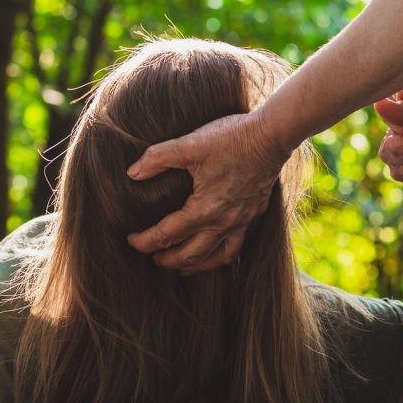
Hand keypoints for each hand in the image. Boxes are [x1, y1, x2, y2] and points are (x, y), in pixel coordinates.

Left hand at [126, 111, 288, 272]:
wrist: (271, 136)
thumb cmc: (231, 138)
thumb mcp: (190, 144)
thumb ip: (158, 158)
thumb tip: (132, 173)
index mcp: (204, 210)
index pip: (167, 235)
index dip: (145, 241)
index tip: (131, 240)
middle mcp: (223, 223)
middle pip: (190, 254)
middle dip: (167, 259)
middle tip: (152, 257)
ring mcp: (241, 222)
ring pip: (215, 257)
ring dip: (195, 265)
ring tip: (181, 267)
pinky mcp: (253, 216)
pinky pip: (235, 247)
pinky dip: (220, 256)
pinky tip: (214, 253)